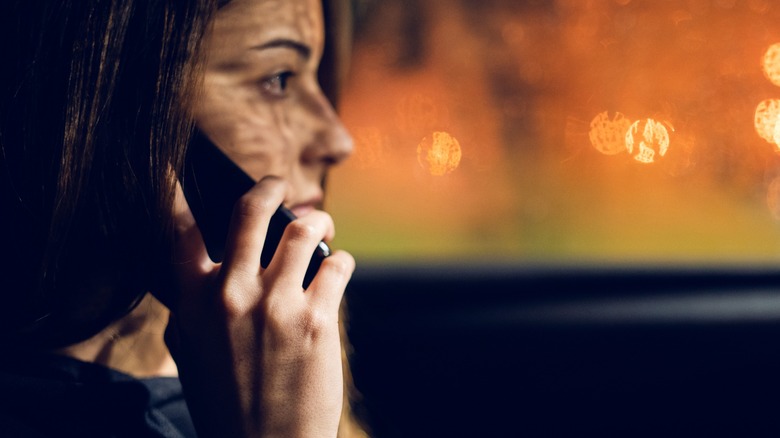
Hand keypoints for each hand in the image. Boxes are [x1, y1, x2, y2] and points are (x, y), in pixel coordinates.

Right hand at [162, 176, 354, 437]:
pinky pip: (337, 265)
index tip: (172, 167)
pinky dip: (340, 262)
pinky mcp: (319, 320)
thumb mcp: (191, 353)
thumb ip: (193, 306)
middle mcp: (233, 295)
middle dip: (267, 187)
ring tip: (322, 228)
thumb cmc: (227, 402)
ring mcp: (277, 305)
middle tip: (275, 185)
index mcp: (193, 303)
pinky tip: (336, 270)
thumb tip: (204, 267)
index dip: (171, 192)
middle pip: (250, 211)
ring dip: (317, 222)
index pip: (177, 233)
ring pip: (304, 230)